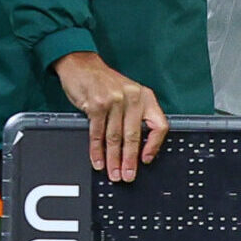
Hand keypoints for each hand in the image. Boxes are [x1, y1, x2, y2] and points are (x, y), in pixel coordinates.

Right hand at [52, 51, 167, 181]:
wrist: (82, 64)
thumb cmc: (105, 83)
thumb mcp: (128, 94)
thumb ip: (135, 115)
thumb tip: (137, 148)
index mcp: (145, 96)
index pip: (159, 125)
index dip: (154, 145)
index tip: (147, 159)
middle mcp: (133, 97)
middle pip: (134, 136)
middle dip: (130, 160)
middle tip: (127, 176)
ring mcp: (114, 101)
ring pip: (115, 137)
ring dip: (113, 159)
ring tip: (113, 173)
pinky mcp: (96, 105)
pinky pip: (97, 133)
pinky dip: (96, 150)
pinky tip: (98, 161)